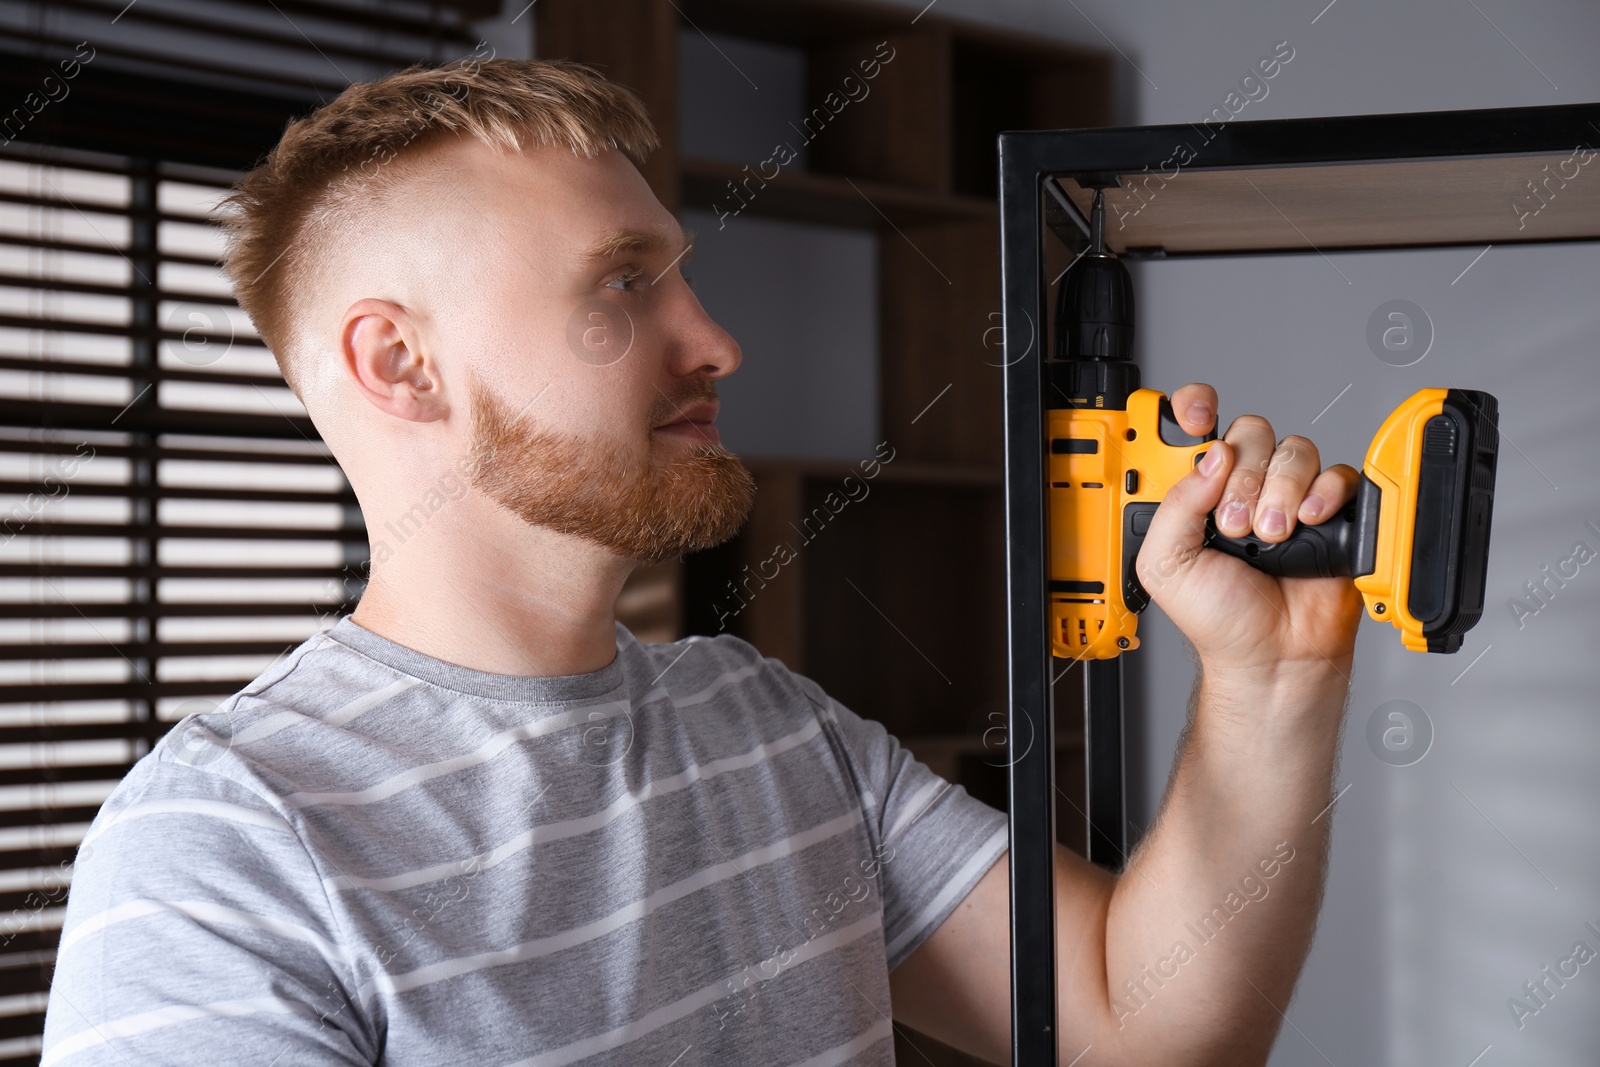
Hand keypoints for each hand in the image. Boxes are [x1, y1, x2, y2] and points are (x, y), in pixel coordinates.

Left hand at [1134, 383, 1364, 681]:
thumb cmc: (1219, 618)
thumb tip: (1208, 458)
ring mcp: (1287, 495)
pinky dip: (1323, 493)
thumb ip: (1175, 506)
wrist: (1272, 654)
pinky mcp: (1329, 510)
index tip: (1196, 417)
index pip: (1196, 427)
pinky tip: (1307, 521)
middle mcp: (1243, 486)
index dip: (1195, 408)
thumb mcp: (1166, 565)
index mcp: (1198, 492)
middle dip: (1243, 476)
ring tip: (1270, 537)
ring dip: (1280, 492)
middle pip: (1251, 433)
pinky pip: (1337, 473)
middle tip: (1235, 525)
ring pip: (1294, 449)